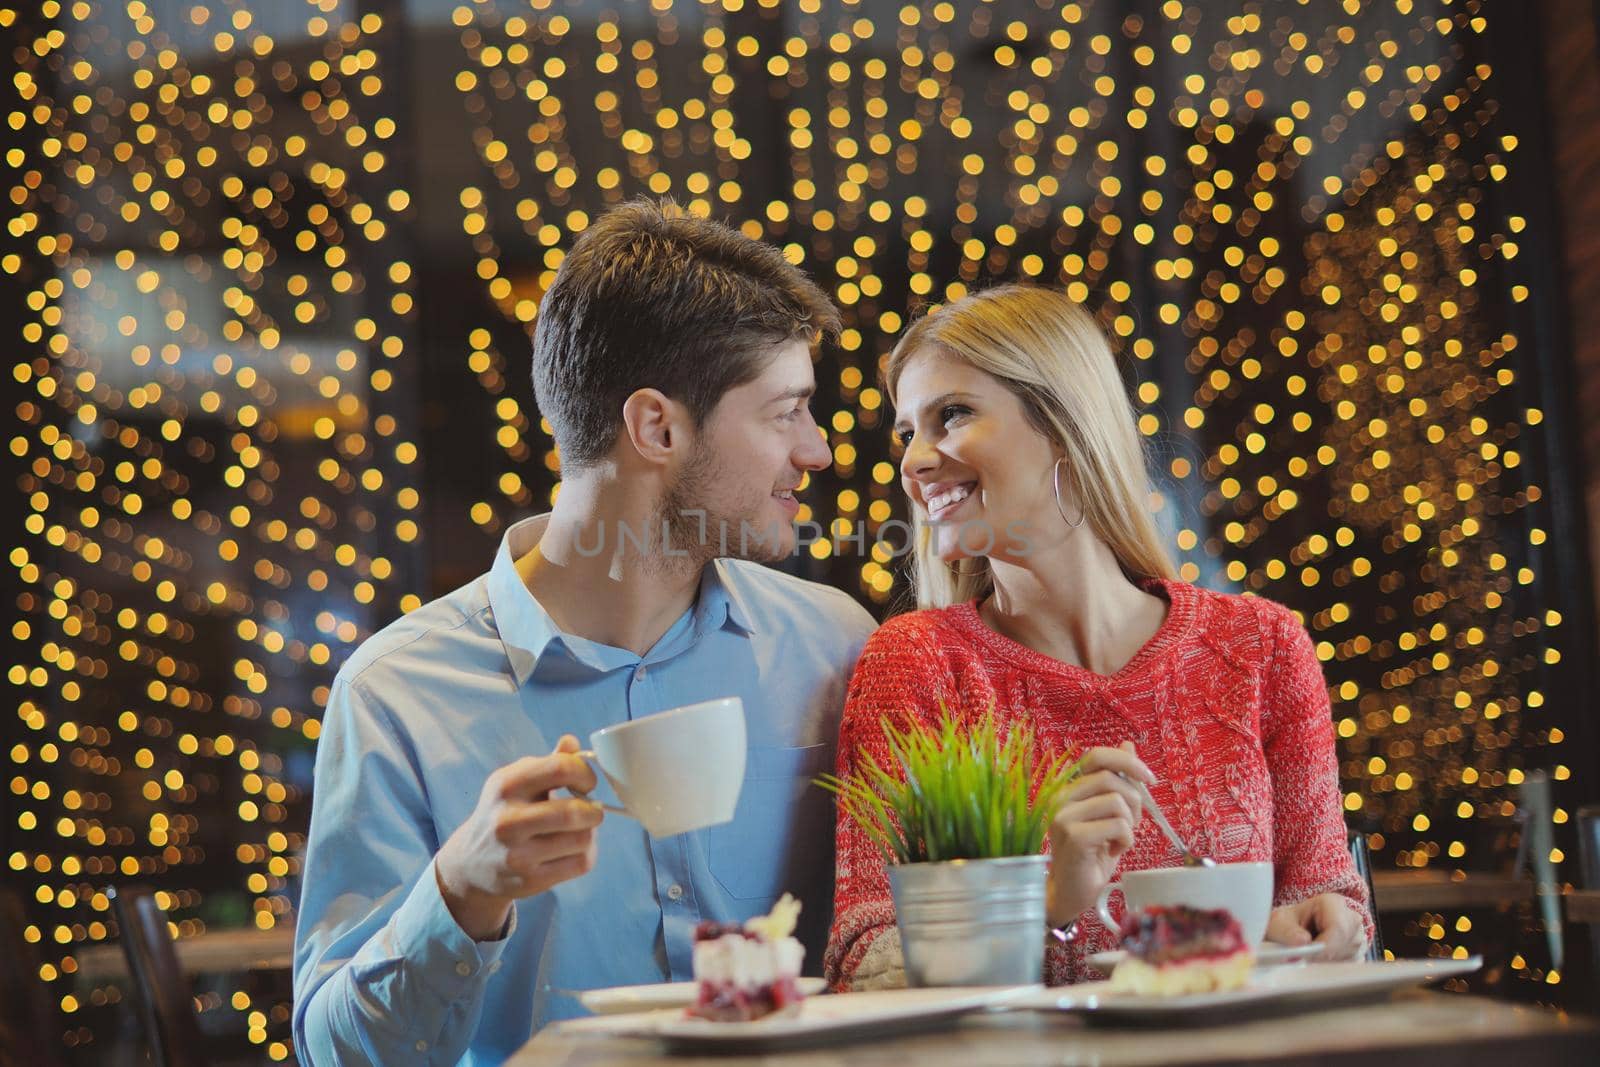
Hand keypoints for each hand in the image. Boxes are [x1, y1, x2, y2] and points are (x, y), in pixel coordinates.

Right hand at [435, 735, 602, 939]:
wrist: (471, 862)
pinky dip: (587, 853)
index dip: (585, 773)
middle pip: (573, 812)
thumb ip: (548, 762)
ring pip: (582, 839)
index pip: (560, 768)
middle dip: (593, 810)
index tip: (587, 782)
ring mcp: (516, 854)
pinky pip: (580, 863)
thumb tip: (572, 742)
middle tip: (592, 811)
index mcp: (506, 785)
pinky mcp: (529, 881)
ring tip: (579, 830)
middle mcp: (507, 820)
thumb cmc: (505, 812)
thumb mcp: (517, 782)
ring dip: (590, 833)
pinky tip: (573, 849)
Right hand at [1046, 742, 1154, 926]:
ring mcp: (1064, 816)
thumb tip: (1127, 744)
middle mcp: (1062, 798)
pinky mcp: (1074, 836)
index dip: (1127, 761)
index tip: (1149, 780)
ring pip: (1117, 801)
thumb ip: (1116, 781)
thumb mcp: (1109, 814)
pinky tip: (1114, 851)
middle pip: (1112, 779)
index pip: (1096, 756)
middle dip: (1135, 802)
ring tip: (1119, 840)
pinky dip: (1126, 840)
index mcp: (1069, 789)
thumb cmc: (1092, 854)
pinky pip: (1117, 825)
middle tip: (1132, 825)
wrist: (1072, 892)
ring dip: (1130, 824)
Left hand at [1265, 893, 1366, 960]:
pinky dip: (1332, 967)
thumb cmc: (1288, 924)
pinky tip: (1319, 958)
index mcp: (1333, 903)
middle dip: (1322, 955)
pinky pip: (1349, 966)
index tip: (1306, 955)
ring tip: (1310, 951)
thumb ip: (1288, 932)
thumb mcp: (1279, 923)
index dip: (1323, 945)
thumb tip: (1303, 941)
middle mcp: (1351, 918)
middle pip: (1345, 944)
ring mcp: (1358, 937)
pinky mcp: (1359, 954)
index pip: (1338, 927)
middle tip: (1303, 955)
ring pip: (1348, 957)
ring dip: (1326, 961)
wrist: (1292, 930)